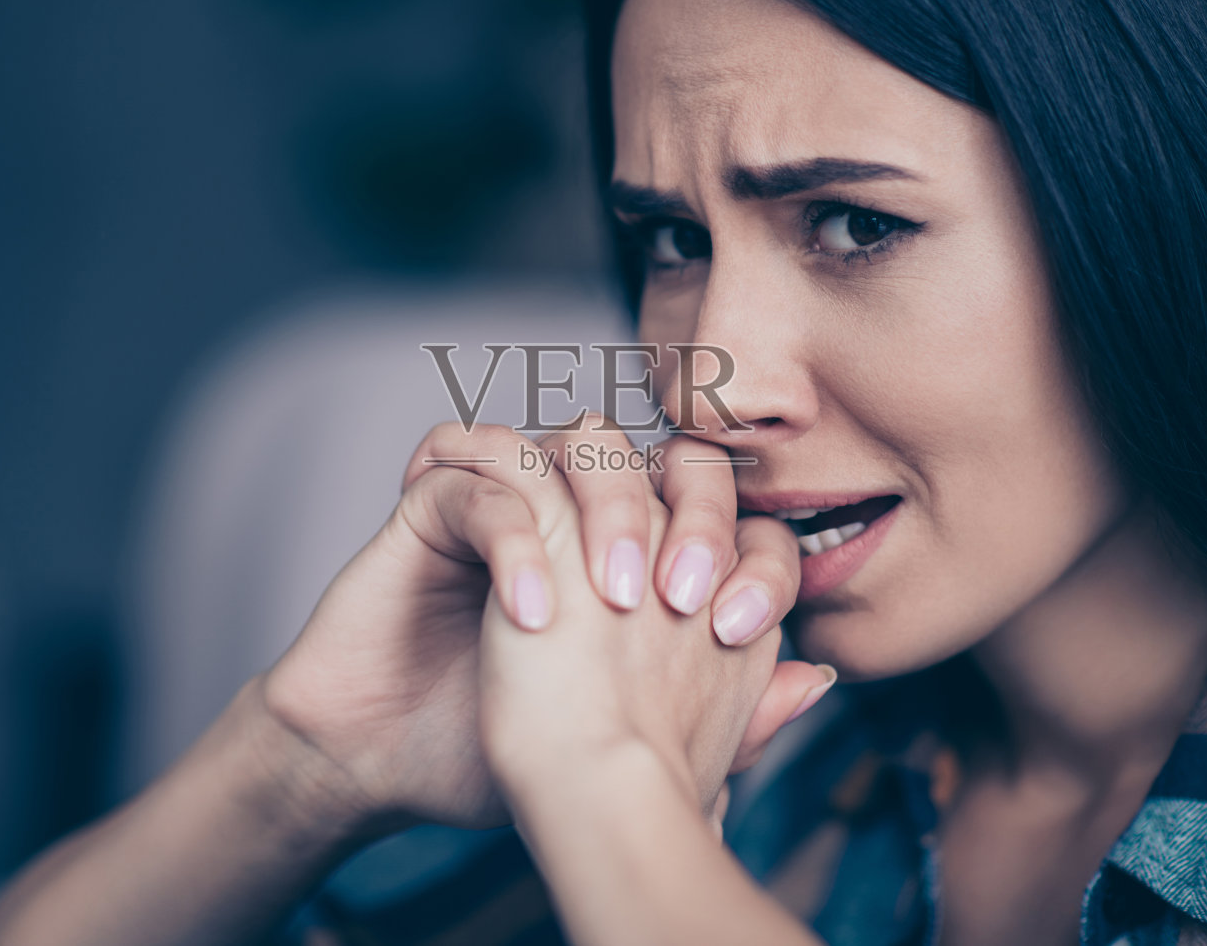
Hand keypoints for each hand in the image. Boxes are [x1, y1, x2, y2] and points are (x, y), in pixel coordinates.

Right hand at [258, 417, 818, 845]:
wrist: (390, 762)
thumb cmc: (503, 752)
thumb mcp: (631, 746)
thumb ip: (729, 715)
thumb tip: (816, 677)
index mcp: (638, 554)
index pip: (726, 515)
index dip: (751, 558)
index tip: (742, 630)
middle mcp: (580, 513)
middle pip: (662, 457)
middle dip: (692, 514)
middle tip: (685, 597)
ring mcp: (512, 496)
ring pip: (576, 443)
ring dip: (607, 506)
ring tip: (612, 597)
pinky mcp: (434, 502)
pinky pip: (480, 476)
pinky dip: (513, 534)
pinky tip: (532, 611)